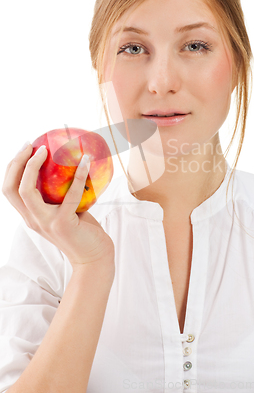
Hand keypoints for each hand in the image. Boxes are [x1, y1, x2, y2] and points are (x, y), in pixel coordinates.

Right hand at [2, 143, 114, 271]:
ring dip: (33, 165)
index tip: (26, 148)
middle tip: (30, 145)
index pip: (9, 190)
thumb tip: (69, 162)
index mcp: (30, 216)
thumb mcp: (66, 211)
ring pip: (26, 190)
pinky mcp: (63, 224)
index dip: (13, 167)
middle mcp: (33, 220)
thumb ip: (60, 195)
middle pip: (10, 188)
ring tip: (46, 149)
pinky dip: (78, 174)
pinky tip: (86, 160)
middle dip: (17, 163)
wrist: (94, 258)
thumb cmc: (83, 231)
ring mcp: (45, 223)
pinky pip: (70, 194)